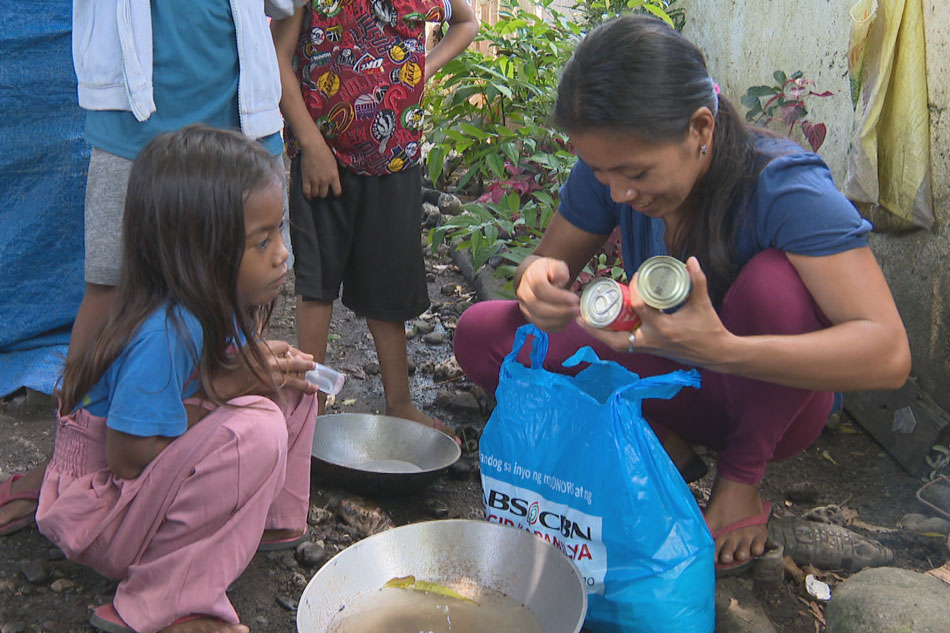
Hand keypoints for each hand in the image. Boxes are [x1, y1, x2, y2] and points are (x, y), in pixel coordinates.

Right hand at [208, 340, 319, 400]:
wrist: (225, 383)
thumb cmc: (235, 366)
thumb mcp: (249, 349)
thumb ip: (266, 348)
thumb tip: (286, 350)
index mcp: (261, 346)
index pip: (284, 345)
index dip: (293, 351)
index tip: (297, 354)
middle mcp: (267, 357)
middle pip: (291, 356)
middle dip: (303, 359)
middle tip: (312, 361)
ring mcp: (270, 371)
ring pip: (294, 370)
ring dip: (306, 371)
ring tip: (314, 371)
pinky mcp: (271, 384)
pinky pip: (291, 383)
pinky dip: (303, 386)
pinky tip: (312, 388)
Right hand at [300, 143, 341, 198]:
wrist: (313, 147)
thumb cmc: (324, 152)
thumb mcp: (334, 163)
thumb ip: (334, 173)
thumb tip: (334, 180)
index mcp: (334, 176)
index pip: (337, 192)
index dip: (336, 194)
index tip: (334, 194)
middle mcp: (325, 180)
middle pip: (324, 194)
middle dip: (323, 193)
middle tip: (321, 190)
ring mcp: (315, 180)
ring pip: (315, 194)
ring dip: (315, 193)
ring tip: (314, 191)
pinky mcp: (306, 179)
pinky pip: (306, 192)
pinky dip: (307, 195)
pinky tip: (308, 196)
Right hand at [516, 257, 580, 331]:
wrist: (534, 277)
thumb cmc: (547, 271)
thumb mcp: (554, 264)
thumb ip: (559, 270)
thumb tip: (561, 279)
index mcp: (531, 278)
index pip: (541, 288)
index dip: (559, 296)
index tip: (574, 299)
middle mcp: (524, 294)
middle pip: (538, 307)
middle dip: (560, 311)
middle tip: (576, 309)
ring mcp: (525, 307)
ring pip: (540, 320)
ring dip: (559, 320)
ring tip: (573, 315)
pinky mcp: (530, 317)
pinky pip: (542, 327)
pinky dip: (556, 327)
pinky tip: (567, 321)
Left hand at [579, 257, 734, 367]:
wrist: (715, 353)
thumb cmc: (709, 327)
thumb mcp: (702, 303)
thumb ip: (697, 280)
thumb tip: (690, 259)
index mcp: (664, 328)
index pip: (640, 308)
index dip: (635, 290)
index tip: (636, 277)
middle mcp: (651, 341)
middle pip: (616, 337)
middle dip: (596, 328)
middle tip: (580, 314)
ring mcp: (649, 348)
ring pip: (617, 345)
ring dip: (600, 335)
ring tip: (584, 322)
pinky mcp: (649, 351)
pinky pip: (625, 346)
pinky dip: (612, 338)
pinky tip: (603, 328)